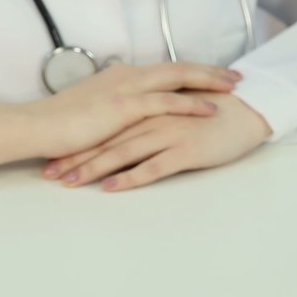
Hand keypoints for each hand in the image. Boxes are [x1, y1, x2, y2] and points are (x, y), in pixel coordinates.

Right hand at [0, 63, 241, 169]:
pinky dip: (191, 103)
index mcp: (123, 76)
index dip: (193, 72)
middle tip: (236, 76)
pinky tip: (211, 108)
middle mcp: (129, 76)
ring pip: (178, 79)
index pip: (165, 70)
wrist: (37, 126)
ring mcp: (127, 88)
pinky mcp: (124, 105)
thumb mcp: (95, 111)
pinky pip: (166, 101)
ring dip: (208, 82)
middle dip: (210, 71)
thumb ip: (116, 109)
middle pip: (178, 68)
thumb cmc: (63, 123)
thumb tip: (130, 115)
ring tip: (233, 87)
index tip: (215, 76)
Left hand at [42, 93, 272, 190]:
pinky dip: (130, 177)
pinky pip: (152, 166)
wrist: (246, 110)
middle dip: (76, 158)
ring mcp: (168, 134)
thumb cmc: (210, 112)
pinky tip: (111, 187)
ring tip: (70, 183)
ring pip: (123, 152)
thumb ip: (148, 118)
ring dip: (94, 168)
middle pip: (106, 140)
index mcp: (147, 109)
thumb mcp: (173, 111)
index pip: (105, 128)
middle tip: (50, 175)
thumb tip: (125, 132)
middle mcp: (152, 119)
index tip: (53, 157)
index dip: (78, 143)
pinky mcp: (185, 150)